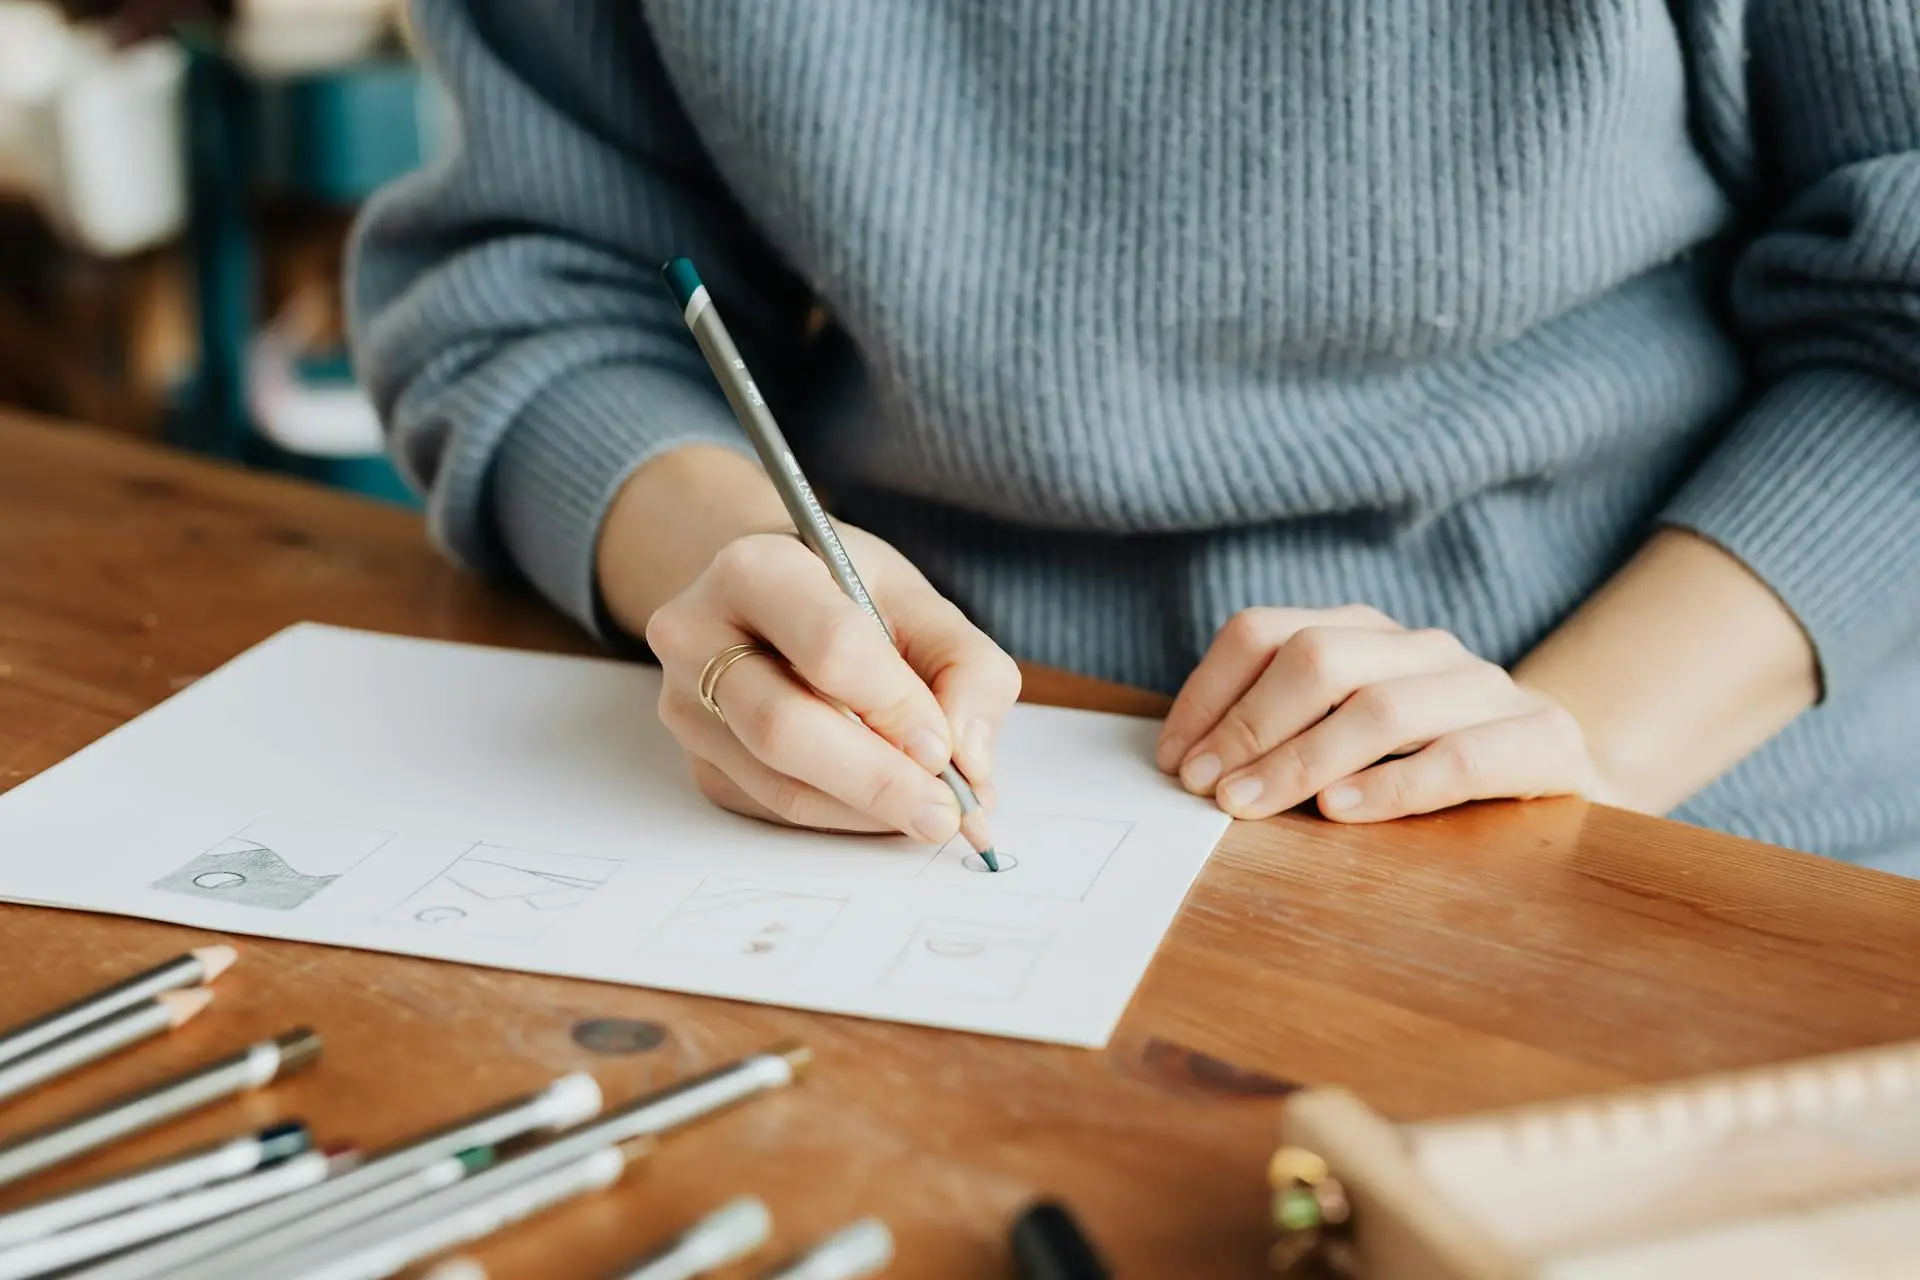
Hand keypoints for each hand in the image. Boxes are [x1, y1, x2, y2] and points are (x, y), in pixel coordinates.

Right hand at [642, 525, 1020, 840]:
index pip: (829, 647)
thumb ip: (966, 667)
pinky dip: (843, 817)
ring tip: (930, 812)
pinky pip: (776, 808)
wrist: (766, 597)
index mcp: (756, 570)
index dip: (894, 705)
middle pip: (785, 728)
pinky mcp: (701, 761)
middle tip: (946, 813)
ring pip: (779, 783)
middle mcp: (699, 636)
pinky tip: (883, 806)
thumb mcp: (917, 599)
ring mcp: (687, 706)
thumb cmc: (846, 593)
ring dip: (866, 811)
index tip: (944, 747)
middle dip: (879, 781)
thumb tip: (970, 762)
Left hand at [1156, 606, 1600, 821]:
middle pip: (1318, 659)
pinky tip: (1340, 812)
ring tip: (1249, 804)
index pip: (1264, 633)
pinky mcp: (1542, 740)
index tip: (1172, 758)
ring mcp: (1485, 688)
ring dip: (1302, 760)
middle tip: (1205, 788)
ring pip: (1382, 706)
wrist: (1564, 771)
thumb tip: (1188, 764)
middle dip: (1248, 726)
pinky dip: (1391, 785)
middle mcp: (1422, 647)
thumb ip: (1283, 732)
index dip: (1208, 694)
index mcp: (1365, 632)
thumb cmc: (1427, 761)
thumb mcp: (1348, 737)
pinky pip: (1459, 758)